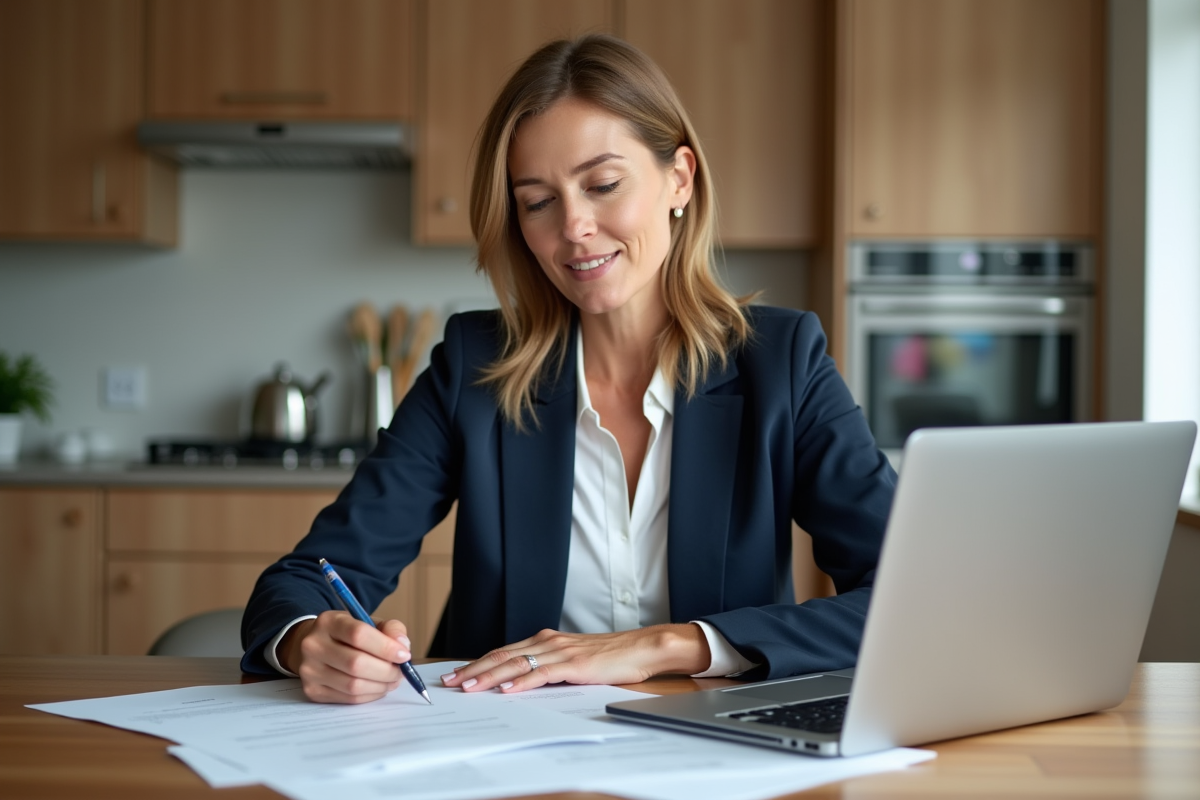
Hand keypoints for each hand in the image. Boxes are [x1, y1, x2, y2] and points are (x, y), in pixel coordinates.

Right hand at [278, 610, 411, 703]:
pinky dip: (370, 695)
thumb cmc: (348, 635)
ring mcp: (309, 670)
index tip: (404, 655)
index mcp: (329, 621)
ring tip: (392, 680)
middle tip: (401, 672)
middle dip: (387, 671)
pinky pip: (349, 698)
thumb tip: (403, 646)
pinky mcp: (312, 691)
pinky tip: (377, 687)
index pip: (359, 634)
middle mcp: (313, 645)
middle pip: (356, 664)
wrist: (315, 646)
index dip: (386, 647)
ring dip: (381, 685)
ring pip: (353, 685)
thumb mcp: (368, 622)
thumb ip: (390, 629)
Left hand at [440, 623, 710, 693]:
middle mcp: (549, 642)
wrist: (641, 647)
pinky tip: (507, 689)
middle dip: (474, 668)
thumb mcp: (573, 659)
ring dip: (490, 676)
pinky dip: (522, 681)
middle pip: (503, 655)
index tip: (458, 673)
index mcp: (546, 640)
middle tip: (451, 681)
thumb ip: (548, 666)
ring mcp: (561, 651)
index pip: (504, 651)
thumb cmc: (610, 656)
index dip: (479, 662)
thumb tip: (522, 681)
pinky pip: (542, 673)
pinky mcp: (575, 664)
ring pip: (516, 663)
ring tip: (469, 686)